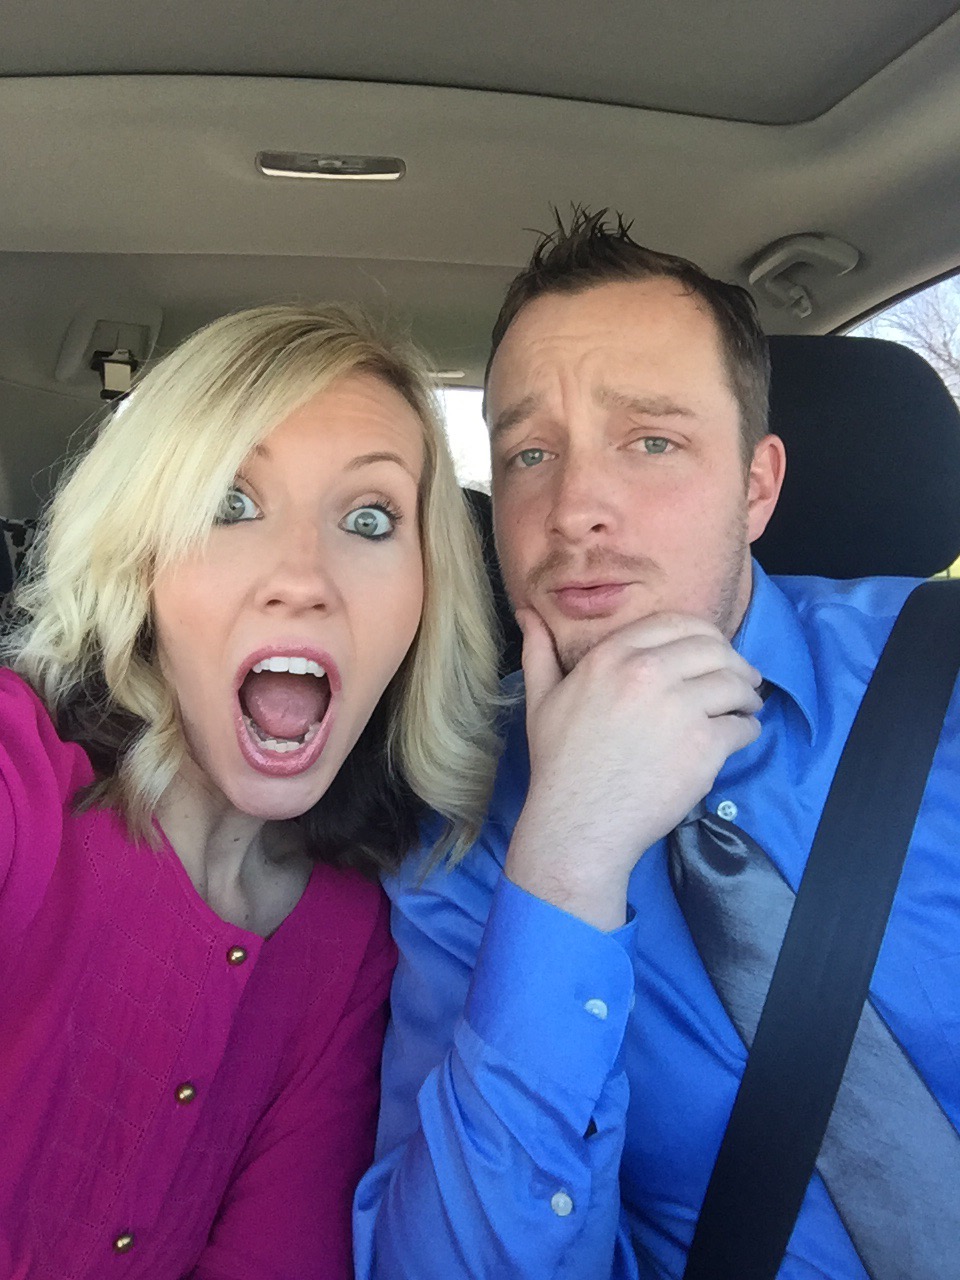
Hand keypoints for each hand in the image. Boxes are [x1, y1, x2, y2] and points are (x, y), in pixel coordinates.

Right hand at [505, 608, 762, 929]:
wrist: (578, 822)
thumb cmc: (558, 763)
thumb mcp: (540, 700)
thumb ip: (538, 652)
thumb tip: (527, 614)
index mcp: (612, 656)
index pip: (676, 623)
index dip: (703, 634)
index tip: (711, 651)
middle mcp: (648, 673)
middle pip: (713, 648)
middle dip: (734, 661)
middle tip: (741, 679)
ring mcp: (679, 708)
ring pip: (735, 683)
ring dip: (747, 694)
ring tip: (745, 706)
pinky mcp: (704, 746)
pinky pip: (743, 725)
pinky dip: (748, 729)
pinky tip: (740, 735)